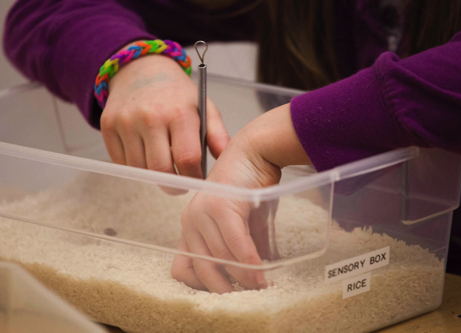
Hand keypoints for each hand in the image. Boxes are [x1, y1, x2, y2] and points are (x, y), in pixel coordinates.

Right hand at [100, 44, 229, 182]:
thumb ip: (217, 135)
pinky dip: (135, 167)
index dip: (193, 176)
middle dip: (173, 185)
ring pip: (140, 169)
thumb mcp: (204, 108)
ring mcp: (126, 121)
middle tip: (180, 185)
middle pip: (161, 169)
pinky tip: (146, 158)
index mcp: (180, 113)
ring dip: (153, 176)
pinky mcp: (108, 126)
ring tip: (164, 169)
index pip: (187, 159)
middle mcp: (151, 117)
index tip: (196, 179)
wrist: (141, 70)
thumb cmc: (177, 95)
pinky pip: (121, 162)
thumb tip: (225, 160)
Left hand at [171, 103, 310, 292]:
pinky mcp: (219, 205)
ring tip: (261, 286)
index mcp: (191, 227)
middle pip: (200, 268)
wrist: (254, 152)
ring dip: (244, 276)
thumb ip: (242, 249)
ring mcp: (202, 213)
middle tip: (244, 298)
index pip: (182, 268)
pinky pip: (234, 242)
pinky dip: (249, 260)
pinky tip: (262, 270)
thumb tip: (255, 277)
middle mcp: (190, 221)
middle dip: (223, 288)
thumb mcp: (243, 224)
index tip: (224, 294)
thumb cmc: (248, 186)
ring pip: (220, 257)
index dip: (201, 286)